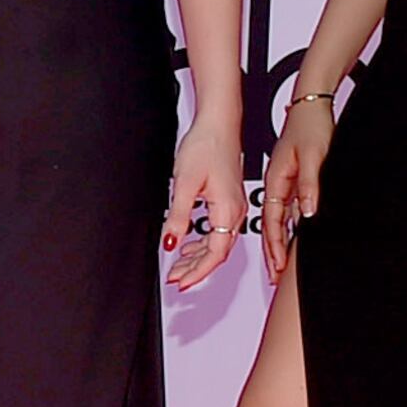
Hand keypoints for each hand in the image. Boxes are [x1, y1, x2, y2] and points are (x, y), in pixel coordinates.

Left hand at [163, 123, 248, 291]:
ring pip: (218, 242)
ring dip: (198, 257)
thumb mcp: (185, 184)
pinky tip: (189, 244)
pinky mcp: (228, 199)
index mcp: (228, 210)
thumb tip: (171, 242)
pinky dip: (203, 242)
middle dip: (196, 269)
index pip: (215, 254)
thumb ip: (179, 217)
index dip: (198, 272)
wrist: (218, 124)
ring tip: (178, 266)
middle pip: (218, 252)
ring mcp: (233, 206)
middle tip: (175, 279)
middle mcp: (235, 211)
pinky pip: (218, 230)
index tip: (181, 282)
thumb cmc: (206, 146)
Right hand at [259, 94, 335, 279]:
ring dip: (279, 242)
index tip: (277, 267)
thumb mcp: (314, 157)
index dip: (275, 246)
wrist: (311, 105)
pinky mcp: (293, 179)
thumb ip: (309, 186)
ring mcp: (284, 182)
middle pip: (271, 225)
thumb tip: (308, 213)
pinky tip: (293, 237)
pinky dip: (288, 227)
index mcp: (277, 180)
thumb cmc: (310, 126)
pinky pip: (288, 209)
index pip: (273, 222)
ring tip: (279, 264)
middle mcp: (277, 184)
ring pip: (279, 220)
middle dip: (272, 252)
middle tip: (274, 275)